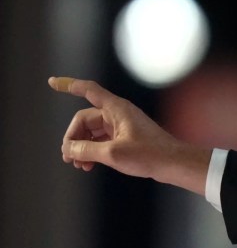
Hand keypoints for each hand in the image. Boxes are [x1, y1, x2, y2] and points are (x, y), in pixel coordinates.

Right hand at [49, 76, 210, 194]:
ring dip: (82, 147)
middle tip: (69, 158)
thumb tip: (68, 149)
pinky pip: (101, 140)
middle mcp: (118, 113)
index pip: (88, 90)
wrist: (173, 163)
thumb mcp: (112, 153)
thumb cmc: (149, 154)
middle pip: (84, 120)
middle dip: (74, 138)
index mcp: (116, 109)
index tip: (52, 82)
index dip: (69, 85)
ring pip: (92, 132)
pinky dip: (92, 151)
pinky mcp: (125, 137)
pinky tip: (88, 165)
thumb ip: (86, 150)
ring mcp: (122, 125)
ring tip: (79, 165)